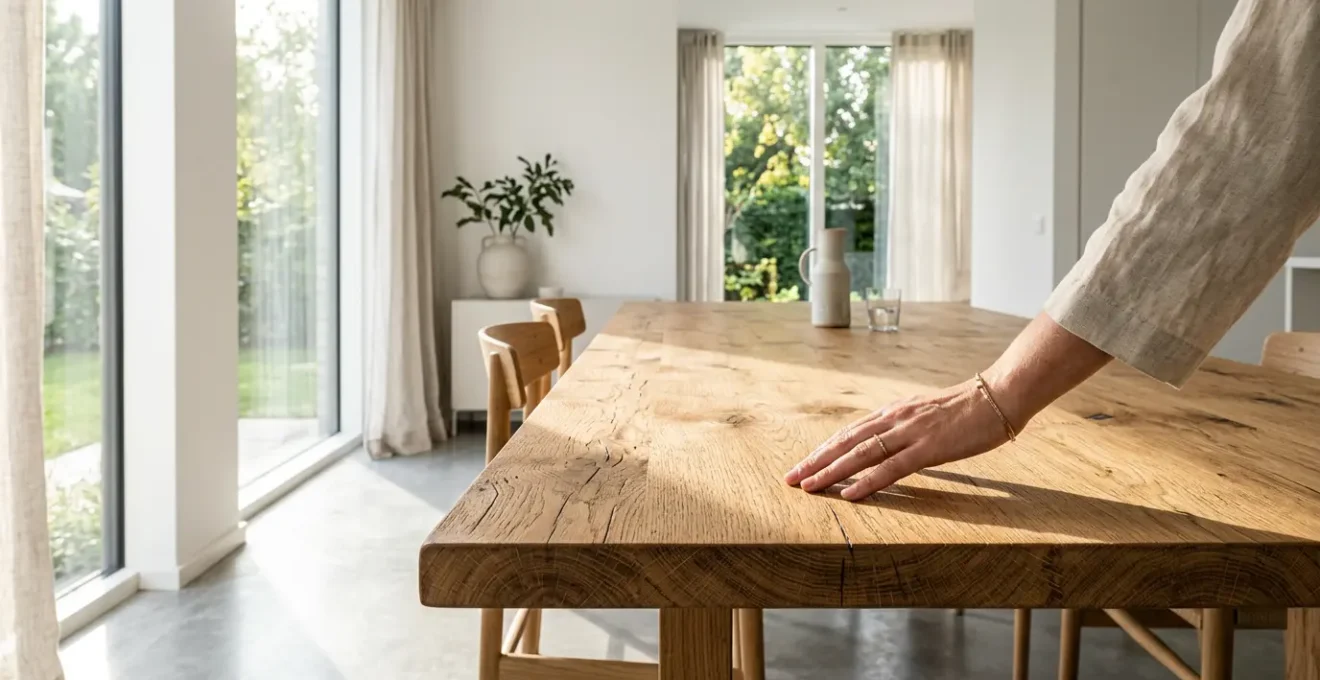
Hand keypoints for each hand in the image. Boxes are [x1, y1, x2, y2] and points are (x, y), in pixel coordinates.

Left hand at [783, 378, 1014, 500]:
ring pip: (860, 454)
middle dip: (815, 461)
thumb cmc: (967, 409)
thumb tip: (888, 445)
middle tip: (790, 479)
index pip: (849, 433)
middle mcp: (894, 420)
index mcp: (893, 413)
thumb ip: (905, 428)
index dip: (823, 449)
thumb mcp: (926, 415)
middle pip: (845, 442)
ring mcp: (910, 433)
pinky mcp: (928, 448)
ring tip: (808, 487)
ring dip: (830, 472)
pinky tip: (849, 494)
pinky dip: (867, 481)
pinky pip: (891, 467)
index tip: (803, 464)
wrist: (998, 396)